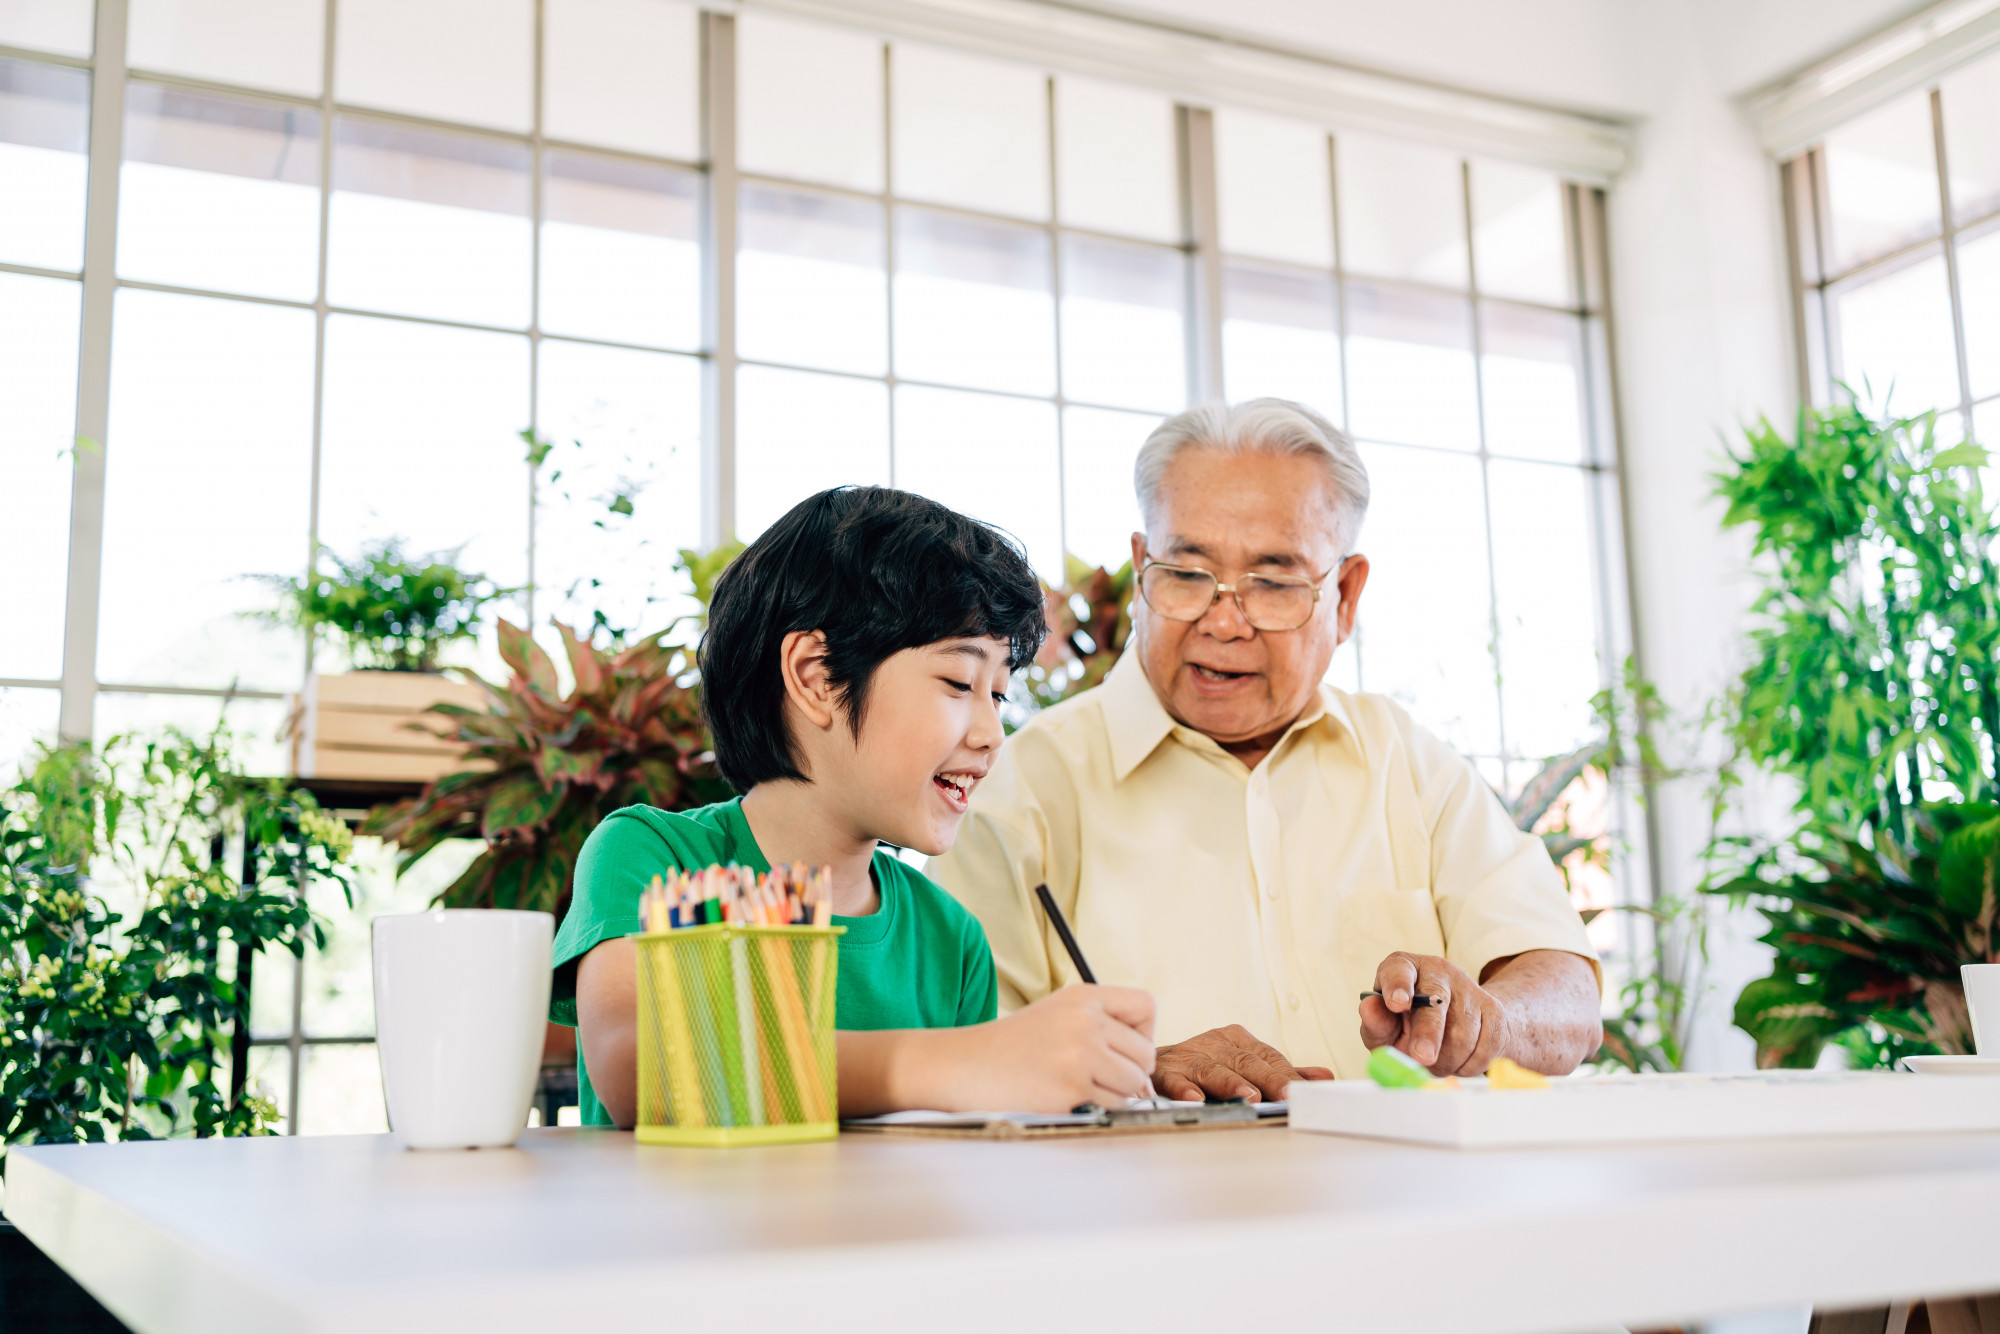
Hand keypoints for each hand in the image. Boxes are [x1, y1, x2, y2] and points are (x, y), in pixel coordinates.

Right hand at [944, 985, 1157, 1112]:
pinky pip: (1113, 1106)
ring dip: (1115, 1094)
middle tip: (1100, 1078)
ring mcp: (1079, 1054)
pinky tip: (1067, 1098)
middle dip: (1131, 1072)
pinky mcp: (1072, 1088)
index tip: (1122, 1048)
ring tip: (1079, 1087)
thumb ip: (1100, 1025)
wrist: (963, 1066)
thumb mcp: (1056, 1014)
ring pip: (1134, 1084)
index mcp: (1083, 996)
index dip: (1144, 1032)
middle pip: (1145, 1053)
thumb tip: (1146, 1066)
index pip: (1146, 1006)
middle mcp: (1085, 1020)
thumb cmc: (1010, 1046)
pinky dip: (1097, 1109)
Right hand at [1152, 1024, 1334, 1103]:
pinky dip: (1185, 1089)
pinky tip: (1196, 1100)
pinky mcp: (1165, 1072)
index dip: (1287, 1075)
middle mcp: (1215, 1044)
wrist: (1155, 1065)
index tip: (1306, 1094)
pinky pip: (1175, 1080)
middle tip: (1287, 1096)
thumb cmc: (1206, 1068)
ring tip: (1249, 1098)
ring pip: (1214, 1069)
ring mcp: (1189, 1056)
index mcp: (1237, 1040)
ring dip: (1231, 1083)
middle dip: (1269, 1080)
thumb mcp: (1245, 1065)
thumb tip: (1325, 1079)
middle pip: (1246, 1062)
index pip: (1268, 1057)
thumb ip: (1283, 1073)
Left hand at [1360, 952, 1511, 1075]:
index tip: (1396, 1003)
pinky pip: (1482, 1050)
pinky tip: (1455, 1060)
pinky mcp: (1494, 1012)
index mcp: (1404, 968)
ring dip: (1443, 1062)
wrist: (1459, 1027)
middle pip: (1436, 1003)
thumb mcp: (1386, 1026)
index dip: (1398, 986)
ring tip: (1432, 1062)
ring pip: (1461, 1034)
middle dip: (1428, 1033)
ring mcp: (1470, 989)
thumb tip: (1368, 1009)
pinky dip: (1464, 1066)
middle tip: (1421, 1057)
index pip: (1399, 970)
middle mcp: (1439, 972)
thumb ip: (1376, 1022)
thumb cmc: (1408, 1025)